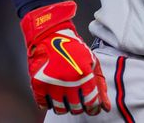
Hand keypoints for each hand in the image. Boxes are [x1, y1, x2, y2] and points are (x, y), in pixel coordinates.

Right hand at [19, 0, 110, 114]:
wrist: (50, 35)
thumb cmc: (72, 47)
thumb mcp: (92, 62)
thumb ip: (100, 85)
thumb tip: (105, 106)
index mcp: (84, 74)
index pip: (90, 102)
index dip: (92, 107)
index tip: (92, 107)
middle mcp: (67, 81)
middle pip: (75, 108)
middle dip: (79, 105)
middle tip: (78, 98)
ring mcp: (51, 84)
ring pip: (60, 109)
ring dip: (65, 105)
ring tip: (66, 95)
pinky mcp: (38, 84)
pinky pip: (44, 104)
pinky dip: (49, 103)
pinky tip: (54, 94)